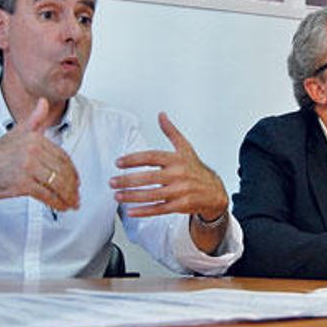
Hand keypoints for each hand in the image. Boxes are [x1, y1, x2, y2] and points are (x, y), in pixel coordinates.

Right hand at [0, 98, 79, 210]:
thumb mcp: (16, 133)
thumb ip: (34, 120)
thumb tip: (43, 103)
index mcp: (34, 139)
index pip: (62, 156)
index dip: (72, 170)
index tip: (76, 180)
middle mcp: (32, 151)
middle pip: (61, 171)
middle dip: (72, 185)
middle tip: (76, 195)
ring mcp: (27, 167)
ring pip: (56, 183)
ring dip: (67, 196)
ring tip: (71, 203)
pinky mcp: (22, 183)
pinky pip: (45, 194)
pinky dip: (56, 202)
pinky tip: (61, 206)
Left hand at [109, 112, 228, 219]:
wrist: (214, 191)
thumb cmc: (195, 169)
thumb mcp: (185, 148)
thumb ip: (171, 132)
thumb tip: (161, 115)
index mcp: (177, 159)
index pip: (152, 157)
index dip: (134, 159)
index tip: (118, 162)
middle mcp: (178, 175)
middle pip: (149, 177)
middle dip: (128, 180)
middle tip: (112, 182)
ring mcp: (180, 191)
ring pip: (152, 194)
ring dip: (132, 196)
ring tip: (117, 195)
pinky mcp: (181, 206)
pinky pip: (159, 209)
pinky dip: (144, 211)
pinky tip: (131, 211)